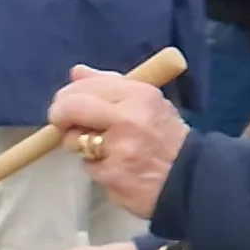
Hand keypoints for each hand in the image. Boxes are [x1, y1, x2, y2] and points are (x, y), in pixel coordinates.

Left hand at [49, 64, 188, 218]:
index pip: (87, 87)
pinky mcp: (112, 175)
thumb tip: (77, 71)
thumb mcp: (147, 102)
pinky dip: (95, 167)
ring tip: (101, 148)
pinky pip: (88, 166)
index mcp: (140, 95)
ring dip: (79, 144)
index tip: (64, 104)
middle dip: (59, 115)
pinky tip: (113, 167)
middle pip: (73, 108)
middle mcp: (129, 118)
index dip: (67, 95)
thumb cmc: (165, 136)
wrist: (189, 177)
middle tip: (61, 122)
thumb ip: (111, 85)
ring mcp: (120, 148)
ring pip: (74, 140)